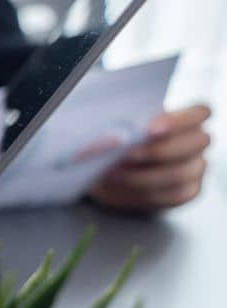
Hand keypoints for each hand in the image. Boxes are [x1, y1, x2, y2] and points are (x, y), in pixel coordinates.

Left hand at [90, 105, 210, 211]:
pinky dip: (147, 192)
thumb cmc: (114, 143)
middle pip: (195, 144)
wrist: (107, 171)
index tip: (149, 129)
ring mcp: (196, 167)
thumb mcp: (110, 131)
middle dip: (158, 150)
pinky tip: (124, 186)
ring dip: (145, 175)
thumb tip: (114, 139)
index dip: (178, 120)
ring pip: (182, 173)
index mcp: (188, 119)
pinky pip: (176, 195)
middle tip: (126, 154)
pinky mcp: (187, 190)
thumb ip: (114, 130)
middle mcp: (197, 142)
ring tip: (114, 173)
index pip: (200, 113)